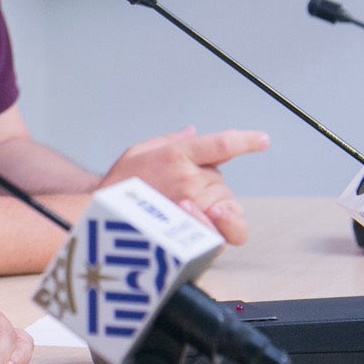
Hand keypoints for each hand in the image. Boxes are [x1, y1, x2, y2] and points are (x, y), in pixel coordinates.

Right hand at [97, 125, 267, 243]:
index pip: (221, 144)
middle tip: (179, 194)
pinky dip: (222, 226)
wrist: (101, 217)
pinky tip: (208, 224)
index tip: (262, 140)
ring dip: (212, 206)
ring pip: (224, 202)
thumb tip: (193, 132)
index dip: (245, 141)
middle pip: (220, 180)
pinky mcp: (194, 230)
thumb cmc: (118, 186)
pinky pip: (224, 228)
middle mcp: (188, 178)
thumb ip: (170, 141)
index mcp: (176, 154)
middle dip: (207, 186)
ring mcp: (193, 204)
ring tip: (183, 210)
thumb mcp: (139, 152)